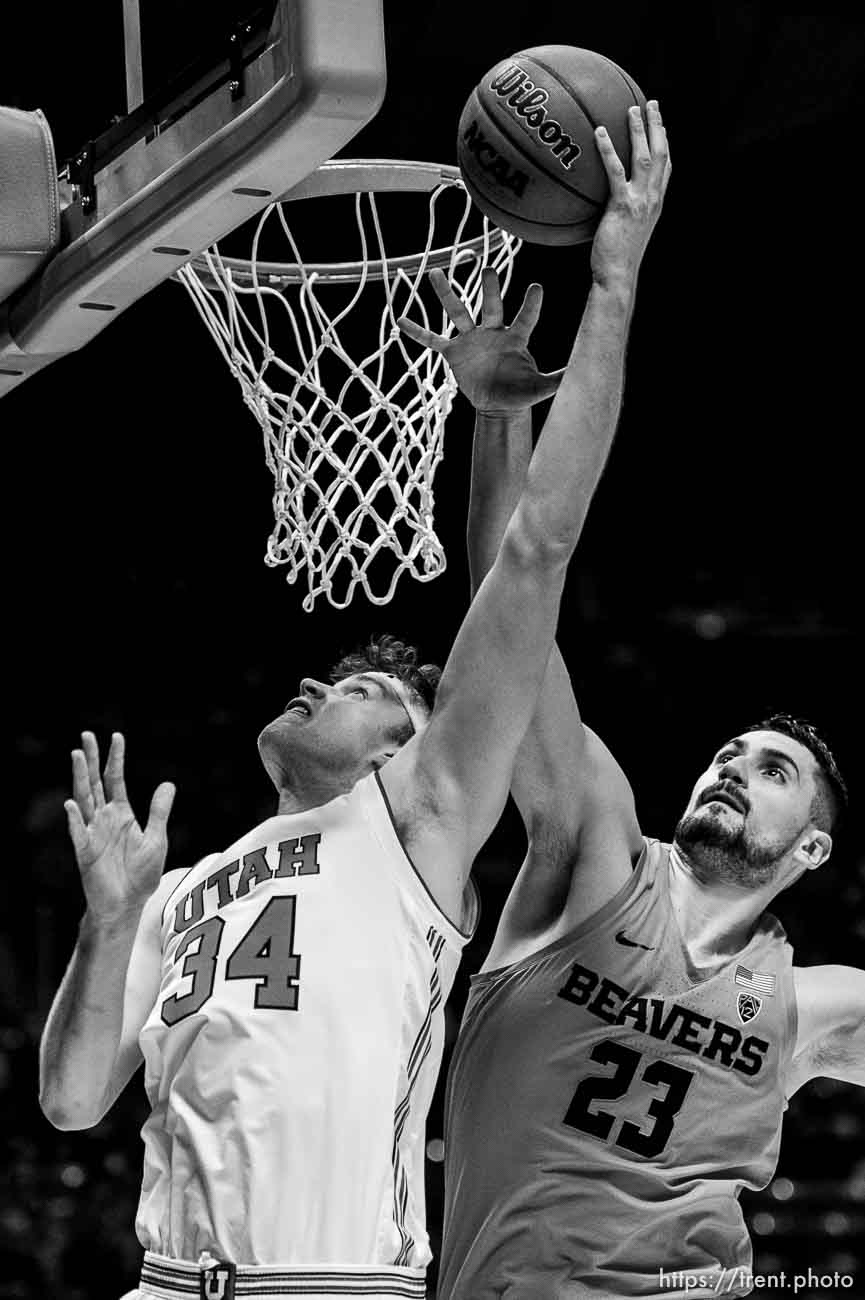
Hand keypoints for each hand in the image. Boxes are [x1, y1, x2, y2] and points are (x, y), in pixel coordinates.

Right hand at [65, 732, 174, 922]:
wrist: (128, 904)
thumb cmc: (141, 873)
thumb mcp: (156, 838)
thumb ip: (159, 811)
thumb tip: (168, 783)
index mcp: (121, 814)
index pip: (116, 779)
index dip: (116, 758)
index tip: (116, 736)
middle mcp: (104, 819)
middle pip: (95, 783)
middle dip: (92, 760)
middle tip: (87, 735)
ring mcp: (92, 834)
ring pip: (84, 800)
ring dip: (80, 779)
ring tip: (78, 755)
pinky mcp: (85, 853)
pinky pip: (78, 833)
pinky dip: (74, 820)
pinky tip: (71, 805)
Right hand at [398, 268, 563, 413]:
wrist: (498, 404)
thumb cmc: (521, 392)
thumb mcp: (541, 388)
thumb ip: (559, 379)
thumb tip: (582, 374)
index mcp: (516, 338)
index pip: (526, 317)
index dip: (531, 304)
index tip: (536, 287)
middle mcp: (493, 332)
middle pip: (490, 305)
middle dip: (489, 288)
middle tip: (486, 268)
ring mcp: (472, 340)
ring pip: (458, 312)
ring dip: (446, 294)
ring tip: (433, 272)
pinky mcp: (454, 353)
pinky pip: (432, 340)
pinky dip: (417, 332)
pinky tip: (401, 320)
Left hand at [591, 99, 670, 287]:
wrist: (618, 276)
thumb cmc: (616, 260)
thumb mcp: (624, 233)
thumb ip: (620, 214)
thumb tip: (603, 204)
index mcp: (655, 204)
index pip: (666, 169)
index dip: (666, 145)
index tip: (662, 127)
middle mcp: (653, 199)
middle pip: (661, 154)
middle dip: (658, 127)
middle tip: (651, 104)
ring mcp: (640, 202)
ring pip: (645, 158)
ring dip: (640, 131)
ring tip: (632, 109)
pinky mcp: (623, 206)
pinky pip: (616, 172)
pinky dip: (609, 150)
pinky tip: (600, 133)